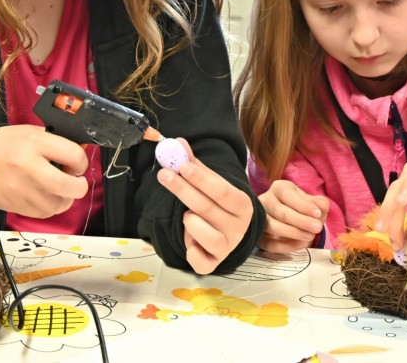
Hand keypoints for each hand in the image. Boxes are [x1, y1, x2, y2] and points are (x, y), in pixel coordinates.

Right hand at [0, 124, 88, 217]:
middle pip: (65, 185)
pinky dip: (51, 207)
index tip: (77, 163)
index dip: (81, 161)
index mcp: (34, 144)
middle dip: (79, 186)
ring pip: (57, 204)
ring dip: (66, 199)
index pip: (72, 155)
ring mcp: (21, 189)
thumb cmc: (6, 145)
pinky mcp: (16, 206)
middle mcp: (28, 167)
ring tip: (61, 190)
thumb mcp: (31, 133)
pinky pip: (44, 213)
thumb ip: (56, 142)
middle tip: (77, 182)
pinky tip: (46, 196)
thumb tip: (80, 153)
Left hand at [156, 139, 254, 274]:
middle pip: (207, 208)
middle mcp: (239, 227)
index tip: (181, 165)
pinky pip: (200, 261)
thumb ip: (194, 165)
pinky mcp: (213, 263)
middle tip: (163, 174)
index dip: (201, 178)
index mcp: (243, 205)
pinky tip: (189, 241)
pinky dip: (190, 250)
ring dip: (190, 222)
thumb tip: (177, 142)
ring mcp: (227, 247)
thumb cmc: (218, 205)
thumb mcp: (210, 185)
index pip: (222, 191)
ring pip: (205, 235)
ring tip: (187, 216)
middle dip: (183, 190)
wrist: (229, 234)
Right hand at [256, 180, 329, 253]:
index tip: (318, 213)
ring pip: (271, 226)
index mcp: (279, 188)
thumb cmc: (303, 209)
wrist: (296, 223)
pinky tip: (301, 244)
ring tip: (310, 236)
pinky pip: (269, 244)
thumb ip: (319, 204)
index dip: (302, 204)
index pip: (286, 194)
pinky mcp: (259, 238)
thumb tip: (321, 207)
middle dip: (300, 220)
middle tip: (317, 228)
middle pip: (279, 210)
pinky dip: (286, 246)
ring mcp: (260, 219)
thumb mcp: (313, 203)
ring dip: (293, 232)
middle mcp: (265, 201)